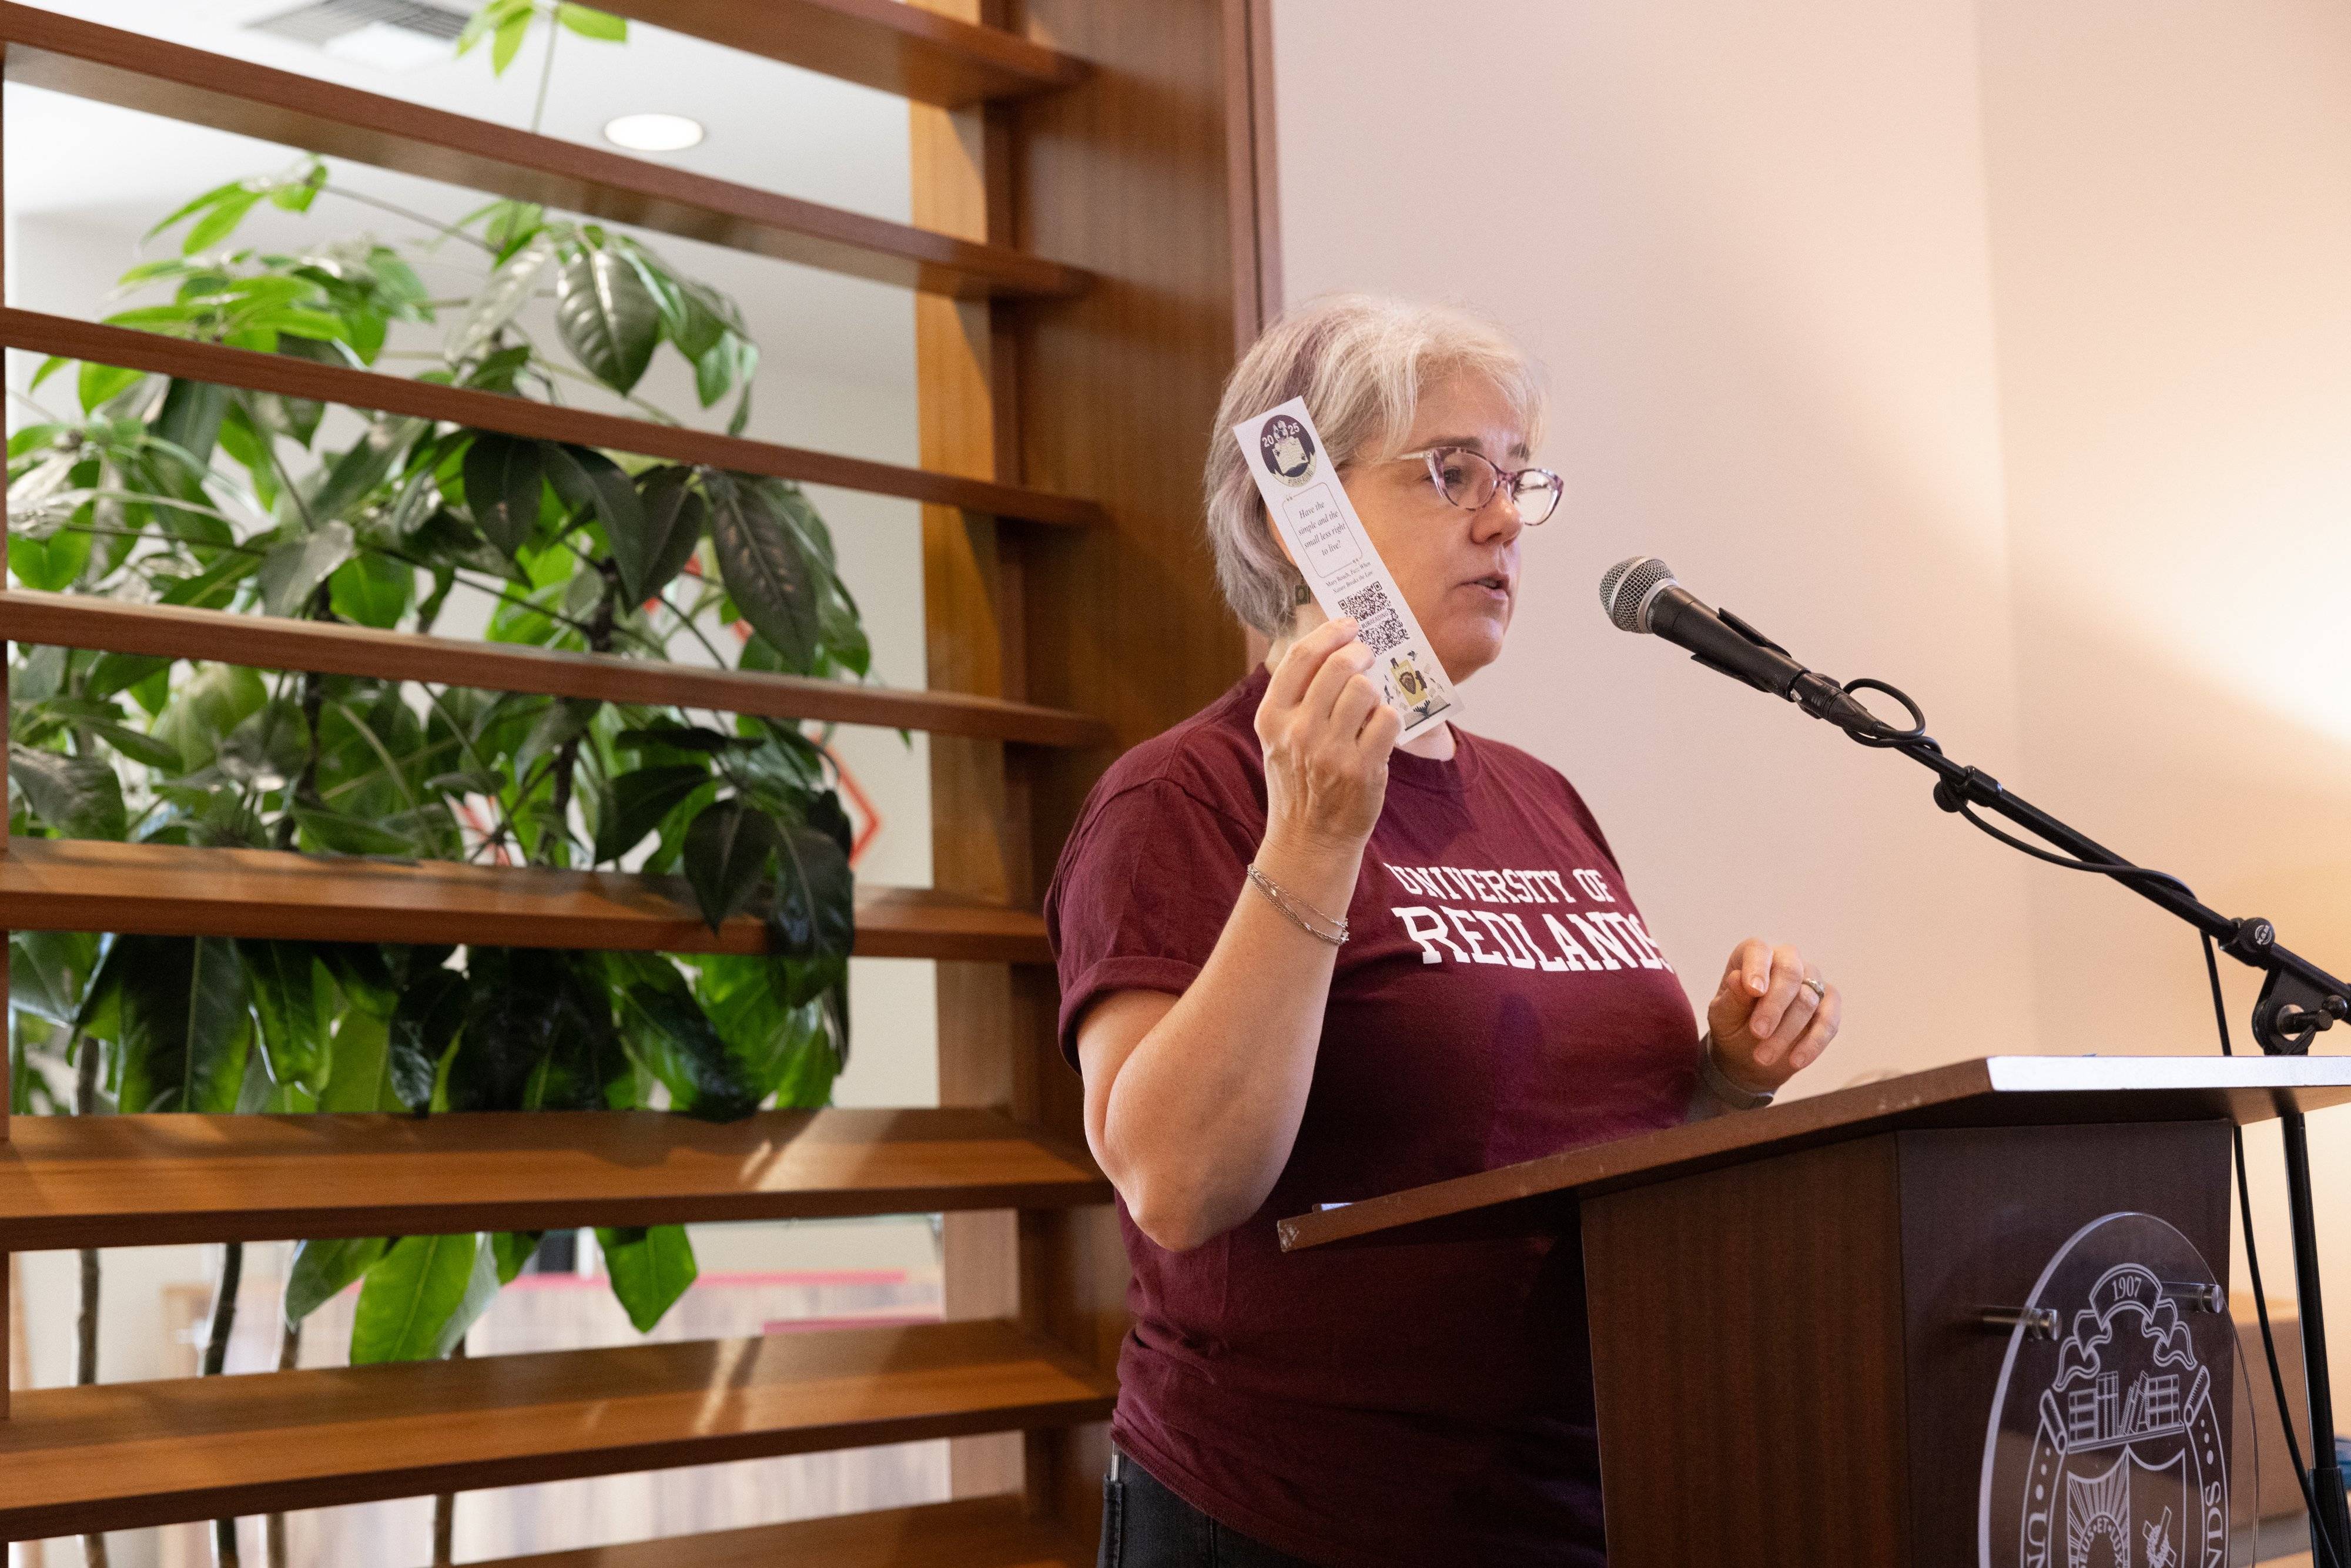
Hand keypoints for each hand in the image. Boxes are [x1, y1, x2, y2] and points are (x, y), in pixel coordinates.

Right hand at [1255, 617, 1404, 855]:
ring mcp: (1330, 751)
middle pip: (1339, 666)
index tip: (1349, 624)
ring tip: (1369, 706)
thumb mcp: (1279, 740)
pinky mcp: (1361, 768)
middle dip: (1361, 654)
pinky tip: (1380, 731)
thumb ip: (1297, 699)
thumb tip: (1334, 648)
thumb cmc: (1299, 783)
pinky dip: (1390, 719)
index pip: (1301, 657)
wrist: (1308, 841)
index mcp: (1272, 718)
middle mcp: (1298, 731)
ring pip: (1366, 689)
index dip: (1330, 633)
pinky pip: (1388, 719)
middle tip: (1368, 657)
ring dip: (1375, 691)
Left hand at [1706, 939, 1841, 1093]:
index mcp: (1754, 955)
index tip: (1754, 991)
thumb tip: (1738, 979)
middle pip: (1790, 972)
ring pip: (1808, 999)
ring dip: (1786, 1031)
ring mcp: (1812, 981)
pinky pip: (1829, 1019)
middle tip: (1758, 1033)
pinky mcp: (1829, 1005)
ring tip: (1763, 1057)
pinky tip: (1796, 1060)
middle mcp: (1786, 961)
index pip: (1758, 949)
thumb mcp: (1723, 1016)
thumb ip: (1732, 998)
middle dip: (1774, 1005)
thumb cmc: (1732, 1026)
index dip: (1757, 968)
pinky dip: (1814, 1042)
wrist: (1748, 1055)